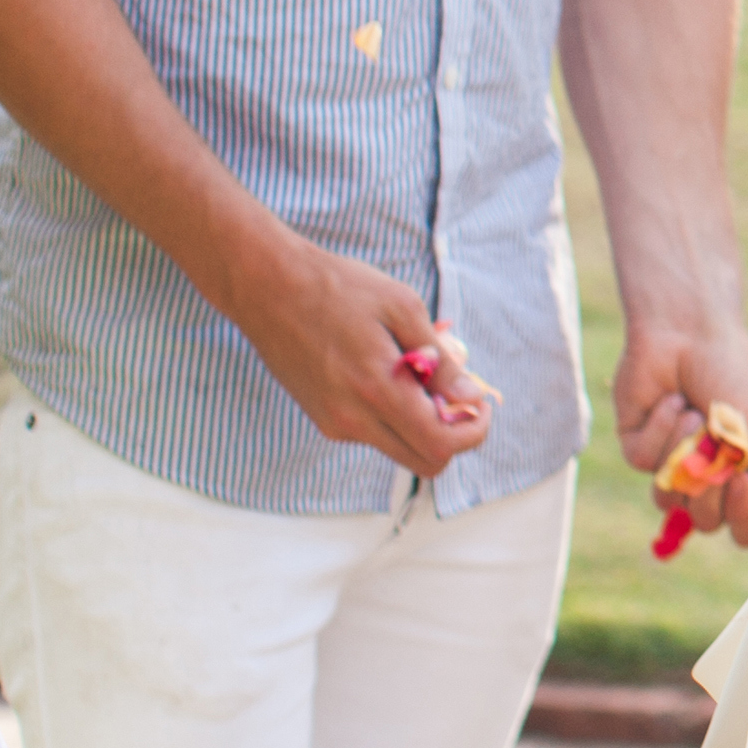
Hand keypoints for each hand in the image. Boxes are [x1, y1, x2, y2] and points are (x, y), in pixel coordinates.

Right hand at [227, 229, 492, 475]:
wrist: (267, 287)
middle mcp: (352, 420)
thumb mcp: (402, 307)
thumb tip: (471, 397)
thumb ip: (440, 360)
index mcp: (377, 391)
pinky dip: (394, 412)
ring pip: (399, 446)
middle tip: (459, 391)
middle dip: (453, 434)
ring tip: (421, 368)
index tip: (481, 402)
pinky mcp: (322, 418)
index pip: (440, 444)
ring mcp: (334, 424)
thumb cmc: (338, 288)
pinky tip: (390, 369)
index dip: (473, 429)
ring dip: (423, 421)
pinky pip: (373, 431)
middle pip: (424, 460)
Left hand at [612, 315, 747, 549]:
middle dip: (712, 482)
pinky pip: (647, 463)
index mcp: (743, 475)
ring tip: (697, 412)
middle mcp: (708, 477)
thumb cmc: (732, 374)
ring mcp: (671, 464)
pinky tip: (673, 400)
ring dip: (687, 452)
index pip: (743, 529)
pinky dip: (664, 430)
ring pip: (670, 498)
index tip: (744, 477)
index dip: (743, 515)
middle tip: (719, 442)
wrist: (689, 331)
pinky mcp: (638, 447)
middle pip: (706, 520)